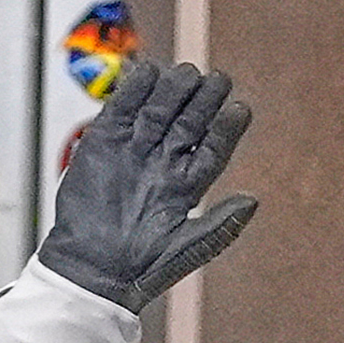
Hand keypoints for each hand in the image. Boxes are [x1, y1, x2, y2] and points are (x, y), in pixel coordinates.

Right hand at [40, 58, 258, 313]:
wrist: (90, 270)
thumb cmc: (141, 267)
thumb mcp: (188, 248)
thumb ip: (220, 224)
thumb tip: (253, 201)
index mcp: (188, 184)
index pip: (214, 146)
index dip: (228, 127)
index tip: (240, 109)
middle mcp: (163, 162)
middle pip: (189, 120)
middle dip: (203, 99)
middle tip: (216, 80)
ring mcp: (134, 149)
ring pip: (158, 108)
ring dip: (172, 89)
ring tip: (185, 74)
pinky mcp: (102, 142)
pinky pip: (121, 108)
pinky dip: (132, 89)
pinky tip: (148, 72)